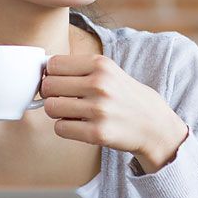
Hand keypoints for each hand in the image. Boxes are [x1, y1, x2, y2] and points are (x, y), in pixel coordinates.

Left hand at [40, 54, 187, 172]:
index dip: (51, 74)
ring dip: (57, 112)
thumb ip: (80, 68)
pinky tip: (80, 126)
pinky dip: (65, 128)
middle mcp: (99, 84)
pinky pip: (60, 128)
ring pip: (50, 108)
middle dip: (51, 94)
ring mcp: (99, 109)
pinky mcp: (98, 133)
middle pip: (48, 86)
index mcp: (101, 65)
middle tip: (64, 99)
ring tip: (73, 112)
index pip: (53, 64)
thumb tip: (43, 70)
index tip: (59, 81)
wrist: (154, 125)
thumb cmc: (125, 97)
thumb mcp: (110, 72)